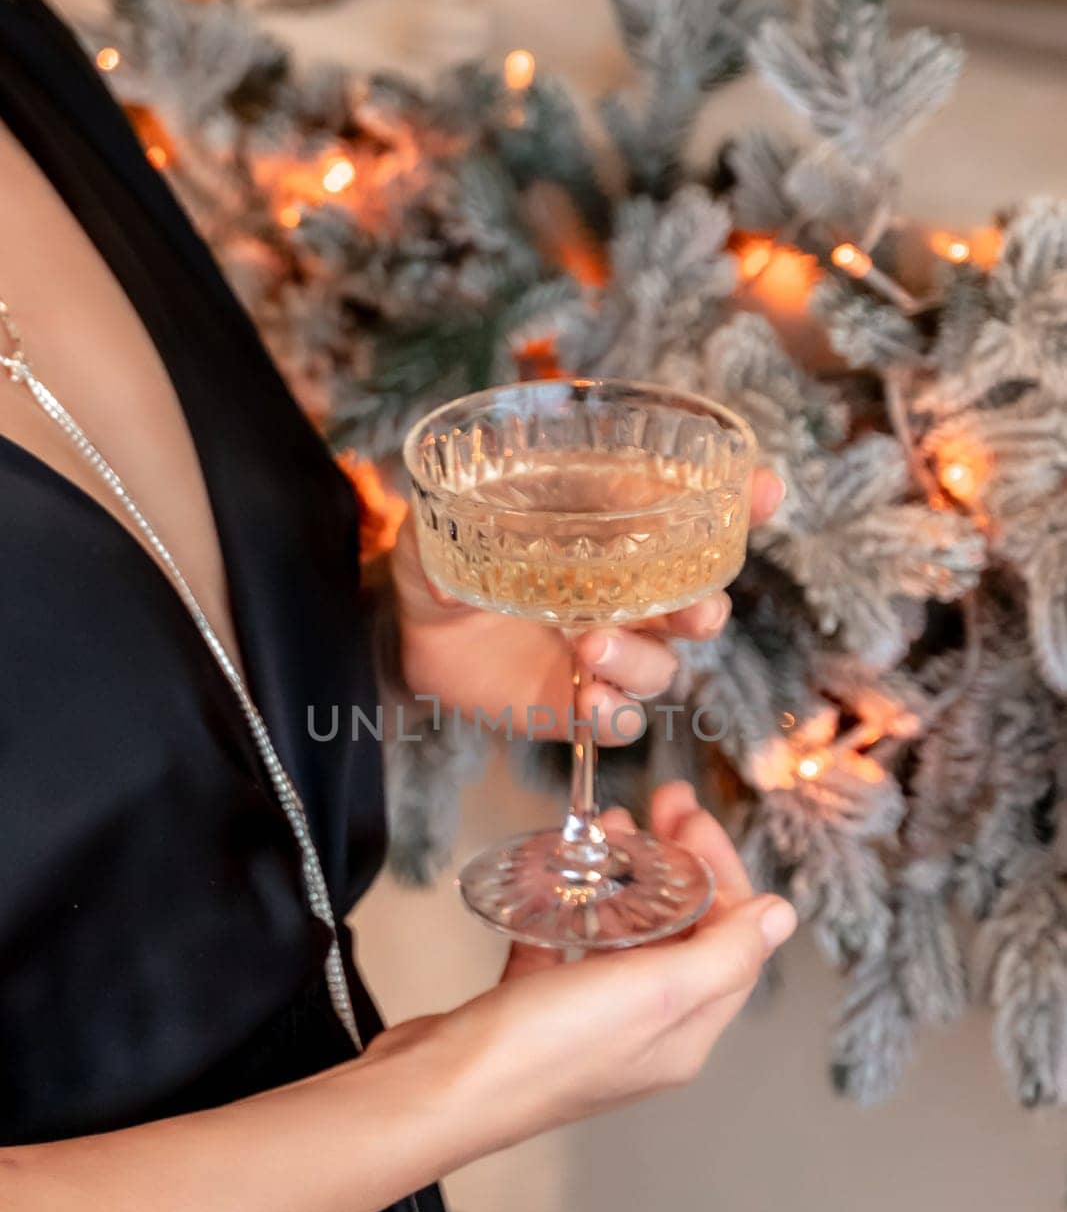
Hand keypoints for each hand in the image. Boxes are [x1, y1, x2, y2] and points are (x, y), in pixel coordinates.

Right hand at [367, 785, 795, 1150]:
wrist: (435, 1089)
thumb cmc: (542, 1048)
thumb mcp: (654, 993)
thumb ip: (724, 953)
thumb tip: (784, 917)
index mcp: (684, 1031)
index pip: (732, 939)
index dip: (720, 871)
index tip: (691, 817)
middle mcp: (644, 1030)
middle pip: (681, 929)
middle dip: (675, 861)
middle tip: (658, 802)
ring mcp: (586, 1021)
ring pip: (623, 932)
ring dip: (624, 874)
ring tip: (606, 824)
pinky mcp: (532, 1008)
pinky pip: (564, 944)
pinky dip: (567, 905)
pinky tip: (554, 873)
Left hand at [391, 468, 784, 744]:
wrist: (414, 637)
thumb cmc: (443, 564)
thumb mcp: (440, 529)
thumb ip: (449, 527)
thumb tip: (449, 549)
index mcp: (613, 542)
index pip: (693, 522)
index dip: (740, 507)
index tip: (764, 491)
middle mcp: (627, 599)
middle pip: (699, 606)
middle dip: (708, 607)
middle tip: (693, 609)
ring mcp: (608, 655)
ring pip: (662, 667)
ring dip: (641, 658)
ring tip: (592, 644)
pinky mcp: (581, 706)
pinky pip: (620, 720)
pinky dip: (612, 713)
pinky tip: (586, 699)